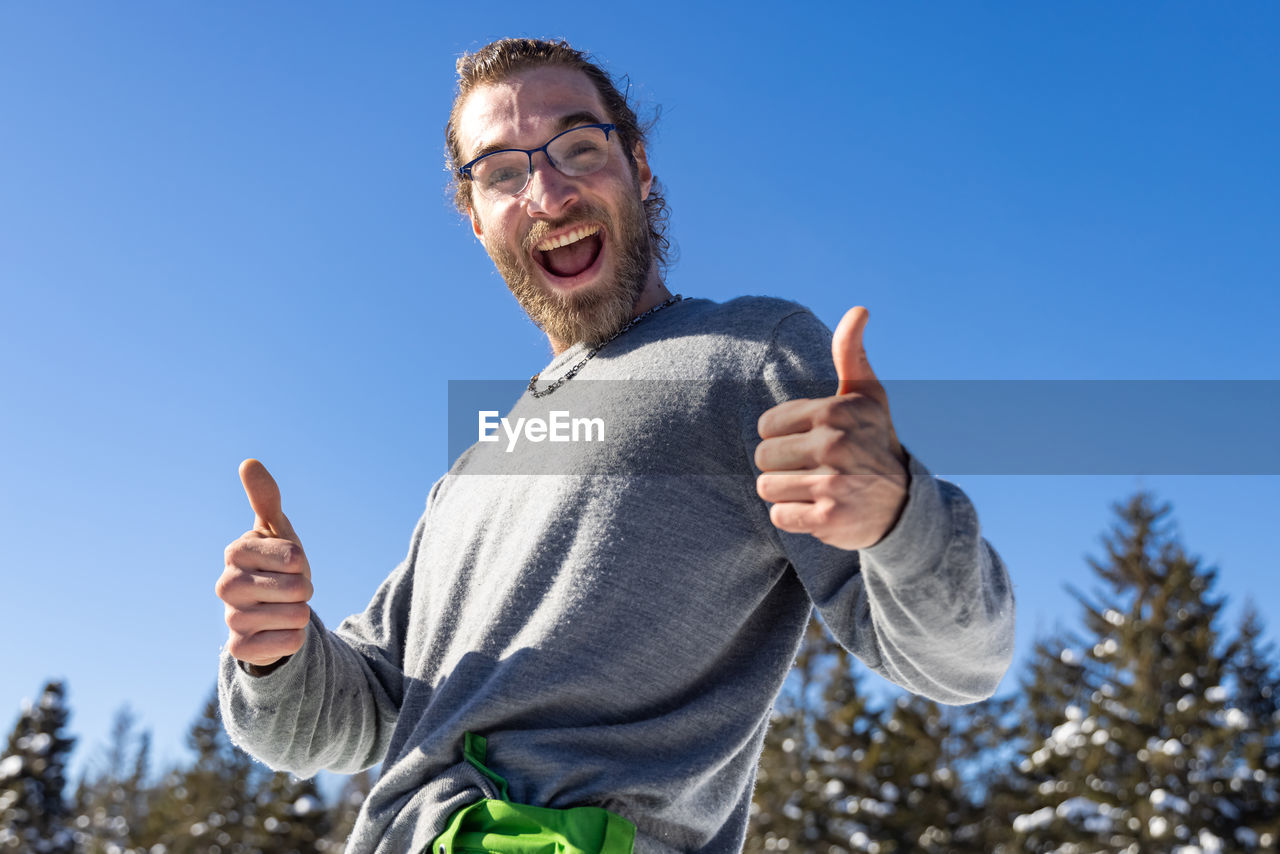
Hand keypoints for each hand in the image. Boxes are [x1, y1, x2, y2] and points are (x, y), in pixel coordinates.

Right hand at [215, 459, 313, 667]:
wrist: (268, 613)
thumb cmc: (275, 564)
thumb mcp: (277, 531)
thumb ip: (265, 497)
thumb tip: (249, 462)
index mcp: (236, 552)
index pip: (295, 557)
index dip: (301, 562)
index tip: (287, 564)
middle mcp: (226, 584)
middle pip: (299, 588)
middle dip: (304, 589)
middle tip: (286, 589)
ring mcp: (230, 618)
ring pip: (297, 616)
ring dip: (300, 614)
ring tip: (282, 609)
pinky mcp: (240, 648)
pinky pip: (290, 643)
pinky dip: (294, 638)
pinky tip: (276, 632)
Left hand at [754, 307, 908, 549]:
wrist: (905, 506)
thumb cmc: (875, 443)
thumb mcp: (867, 397)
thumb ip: (852, 354)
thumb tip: (858, 310)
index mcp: (835, 412)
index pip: (766, 425)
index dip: (784, 436)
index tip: (814, 441)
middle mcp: (835, 445)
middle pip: (762, 456)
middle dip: (782, 465)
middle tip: (816, 468)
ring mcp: (832, 483)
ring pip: (766, 486)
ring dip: (786, 492)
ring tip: (816, 488)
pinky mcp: (828, 519)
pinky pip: (779, 516)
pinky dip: (794, 517)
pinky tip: (819, 510)